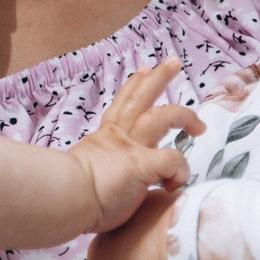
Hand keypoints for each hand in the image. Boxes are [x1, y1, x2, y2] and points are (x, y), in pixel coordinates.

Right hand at [69, 60, 203, 233]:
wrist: (60, 196)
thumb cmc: (64, 194)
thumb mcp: (80, 174)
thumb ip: (94, 174)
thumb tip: (92, 189)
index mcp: (104, 139)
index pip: (121, 107)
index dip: (133, 87)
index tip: (144, 71)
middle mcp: (119, 137)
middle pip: (141, 98)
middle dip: (159, 79)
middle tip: (174, 63)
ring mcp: (132, 148)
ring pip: (162, 117)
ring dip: (183, 115)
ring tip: (199, 125)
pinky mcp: (143, 164)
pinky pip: (173, 160)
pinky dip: (180, 171)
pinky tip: (176, 184)